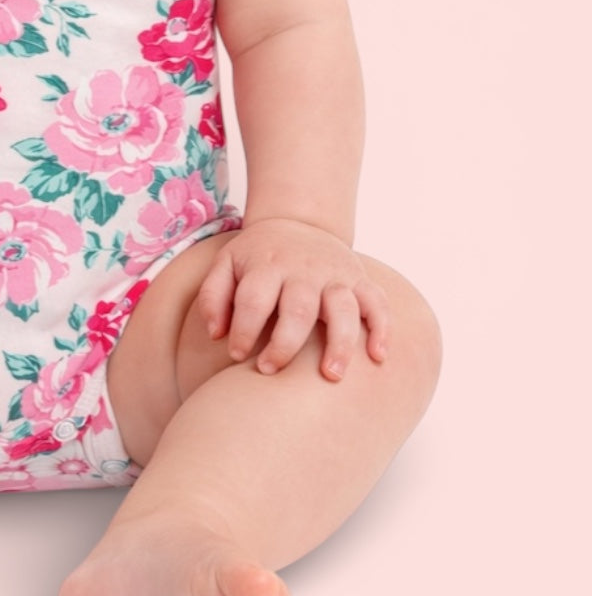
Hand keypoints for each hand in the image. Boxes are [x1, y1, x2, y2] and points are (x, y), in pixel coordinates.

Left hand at [198, 217, 388, 380]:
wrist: (298, 220)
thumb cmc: (258, 255)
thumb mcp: (226, 263)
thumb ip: (214, 296)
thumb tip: (216, 334)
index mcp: (266, 265)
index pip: (253, 300)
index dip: (243, 330)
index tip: (237, 355)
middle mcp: (303, 269)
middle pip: (298, 309)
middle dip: (284, 345)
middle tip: (270, 371)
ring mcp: (334, 274)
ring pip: (343, 309)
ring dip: (339, 344)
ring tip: (331, 376)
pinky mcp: (358, 278)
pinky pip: (377, 302)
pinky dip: (382, 328)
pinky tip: (378, 356)